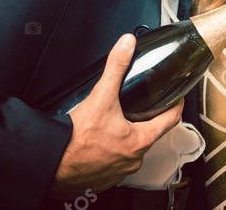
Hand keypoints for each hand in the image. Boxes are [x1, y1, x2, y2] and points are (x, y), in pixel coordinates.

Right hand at [49, 34, 183, 197]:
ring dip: (127, 138)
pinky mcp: (103, 179)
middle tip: (142, 107)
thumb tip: (126, 45)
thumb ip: (117, 67)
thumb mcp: (101, 96)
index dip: (175, 106)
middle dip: (147, 120)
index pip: (171, 120)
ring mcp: (119, 172)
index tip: (176, 98)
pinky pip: (114, 164)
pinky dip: (111, 153)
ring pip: (132, 151)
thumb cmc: (75, 140)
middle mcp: (134, 159)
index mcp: (140, 140)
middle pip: (151, 135)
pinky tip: (101, 143)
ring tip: (117, 124)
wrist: (49, 164)